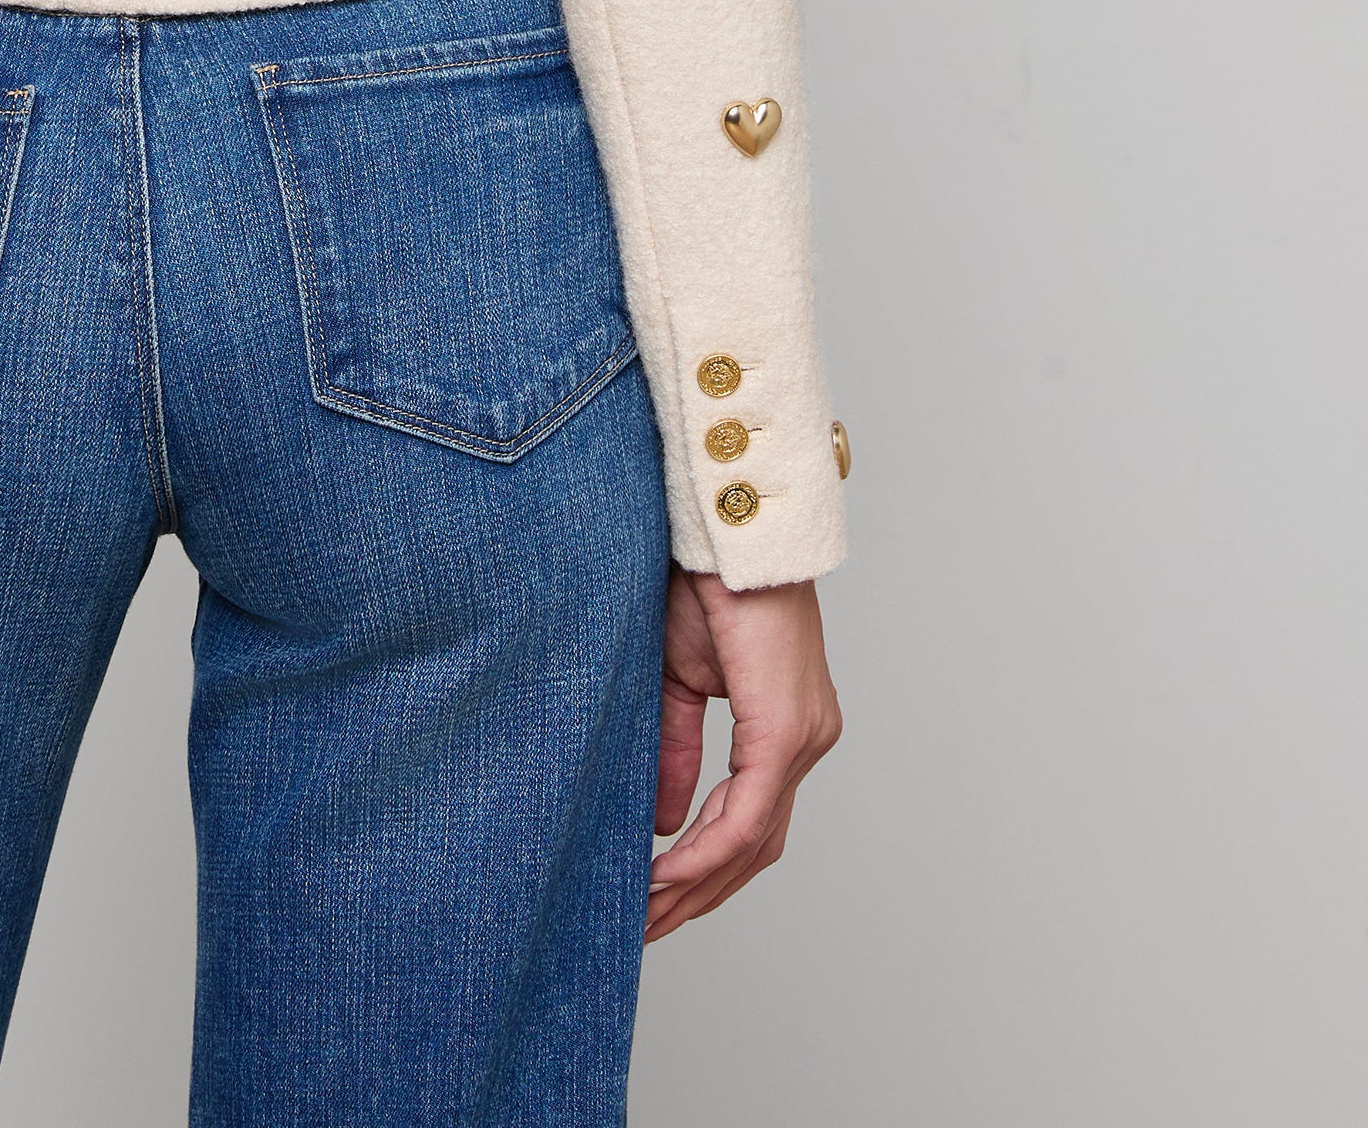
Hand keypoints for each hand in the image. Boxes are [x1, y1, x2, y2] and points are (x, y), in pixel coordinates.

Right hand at [647, 569, 841, 939]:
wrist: (724, 522)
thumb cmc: (703, 582)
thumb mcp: (678, 678)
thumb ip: (676, 749)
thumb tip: (667, 823)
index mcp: (787, 728)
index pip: (750, 824)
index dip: (703, 870)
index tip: (653, 900)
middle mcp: (808, 740)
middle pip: (758, 848)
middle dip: (699, 896)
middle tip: (645, 929)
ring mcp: (804, 736)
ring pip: (756, 841)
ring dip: (699, 884)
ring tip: (647, 913)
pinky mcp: (785, 728)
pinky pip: (749, 812)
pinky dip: (708, 850)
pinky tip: (669, 873)